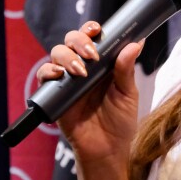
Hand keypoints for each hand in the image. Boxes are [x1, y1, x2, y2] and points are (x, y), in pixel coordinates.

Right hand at [36, 20, 143, 168]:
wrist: (107, 149)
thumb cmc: (121, 121)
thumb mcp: (128, 94)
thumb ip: (127, 69)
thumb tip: (136, 42)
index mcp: (102, 64)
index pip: (92, 38)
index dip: (91, 29)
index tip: (97, 30)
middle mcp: (83, 68)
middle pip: (71, 40)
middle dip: (78, 40)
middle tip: (92, 55)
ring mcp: (68, 80)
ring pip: (57, 53)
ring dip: (66, 56)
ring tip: (80, 71)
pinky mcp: (55, 95)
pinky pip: (44, 76)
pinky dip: (48, 71)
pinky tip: (59, 75)